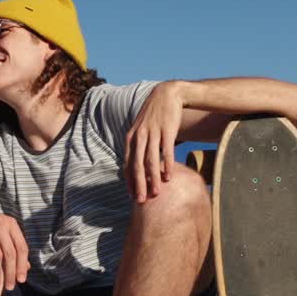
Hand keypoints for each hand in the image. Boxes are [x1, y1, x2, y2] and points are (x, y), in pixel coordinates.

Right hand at [0, 195, 28, 289]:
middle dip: (11, 273)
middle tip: (10, 287)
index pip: (22, 248)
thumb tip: (26, 267)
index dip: (22, 265)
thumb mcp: (1, 231)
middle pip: (10, 254)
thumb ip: (13, 246)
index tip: (21, 280)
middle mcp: (1, 225)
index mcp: (11, 224)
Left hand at [125, 81, 184, 202]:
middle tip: (141, 201)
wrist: (168, 94)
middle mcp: (139, 136)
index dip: (130, 181)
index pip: (127, 164)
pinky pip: (166, 151)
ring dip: (153, 179)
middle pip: (137, 165)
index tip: (132, 196)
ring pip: (151, 160)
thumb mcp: (141, 129)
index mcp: (131, 138)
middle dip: (138, 185)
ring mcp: (153, 133)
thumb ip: (138, 146)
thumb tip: (138, 166)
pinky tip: (168, 177)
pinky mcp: (167, 130)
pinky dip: (167, 165)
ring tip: (156, 193)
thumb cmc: (154, 116)